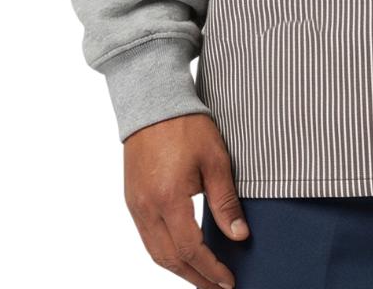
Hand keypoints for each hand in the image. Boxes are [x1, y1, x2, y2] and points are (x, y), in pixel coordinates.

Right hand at [123, 113, 249, 288]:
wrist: (153, 102)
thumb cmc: (187, 126)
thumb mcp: (215, 159)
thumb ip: (225, 201)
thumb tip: (239, 236)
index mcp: (168, 199)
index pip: (190, 249)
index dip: (210, 270)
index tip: (228, 281)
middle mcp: (146, 208)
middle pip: (169, 259)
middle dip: (195, 278)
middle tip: (218, 288)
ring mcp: (135, 206)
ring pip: (155, 252)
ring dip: (179, 269)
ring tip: (203, 277)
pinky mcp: (132, 199)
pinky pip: (147, 238)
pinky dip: (165, 252)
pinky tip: (182, 254)